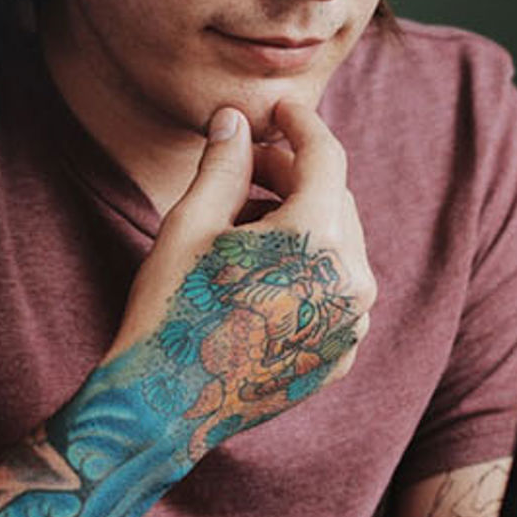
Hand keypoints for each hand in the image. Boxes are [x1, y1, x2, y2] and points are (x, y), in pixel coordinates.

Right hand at [105, 103, 375, 438]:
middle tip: (246, 167)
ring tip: (243, 228)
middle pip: (334, 201)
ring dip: (300, 224)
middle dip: (293, 175)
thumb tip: (236, 118)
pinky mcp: (341, 355)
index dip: (302, 124)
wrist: (165, 406)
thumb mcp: (192, 224)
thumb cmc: (172, 309)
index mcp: (317, 241)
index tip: (280, 110)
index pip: (326, 158)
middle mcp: (352, 282)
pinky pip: (335, 293)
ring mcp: (352, 324)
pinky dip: (308, 271)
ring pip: (338, 247)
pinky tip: (259, 275)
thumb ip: (226, 163)